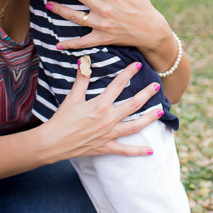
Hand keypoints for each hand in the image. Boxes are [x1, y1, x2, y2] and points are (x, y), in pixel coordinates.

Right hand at [48, 59, 162, 156]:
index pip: (118, 85)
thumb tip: (84, 61)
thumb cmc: (61, 119)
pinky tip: (150, 151)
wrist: (52, 143)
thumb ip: (81, 79)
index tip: (137, 65)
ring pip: (135, 126)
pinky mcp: (106, 147)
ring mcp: (108, 134)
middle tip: (157, 86)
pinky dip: (138, 151)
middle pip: (133, 105)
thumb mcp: (72, 97)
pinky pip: (125, 150)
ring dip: (149, 118)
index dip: (128, 73)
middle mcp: (108, 119)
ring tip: (160, 112)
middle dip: (146, 94)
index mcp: (100, 105)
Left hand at [50, 0, 170, 52]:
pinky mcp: (102, 38)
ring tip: (48, 4)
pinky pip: (83, 42)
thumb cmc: (143, 7)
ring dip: (60, 10)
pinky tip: (58, 44)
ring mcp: (102, 24)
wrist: (151, 32)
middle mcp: (104, 9)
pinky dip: (71, 44)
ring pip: (76, 16)